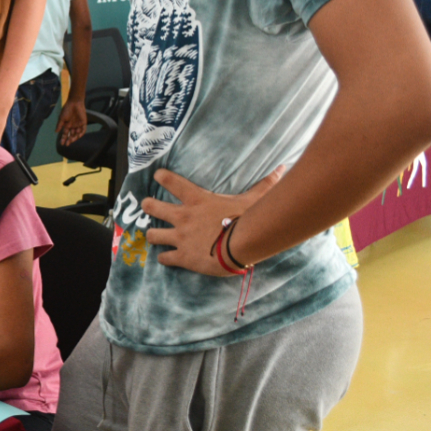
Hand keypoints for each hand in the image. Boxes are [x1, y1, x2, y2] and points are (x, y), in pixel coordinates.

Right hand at [56, 99, 87, 145]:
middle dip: (69, 140)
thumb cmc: (67, 109)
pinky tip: (78, 136)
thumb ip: (60, 125)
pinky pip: (83, 130)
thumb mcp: (62, 118)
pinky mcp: (83, 123)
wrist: (74, 103)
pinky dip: (81, 133)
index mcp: (67, 125)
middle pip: (71, 135)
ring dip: (74, 137)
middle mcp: (73, 126)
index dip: (63, 139)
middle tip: (67, 143)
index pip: (65, 134)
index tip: (61, 143)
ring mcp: (78, 125)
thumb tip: (56, 131)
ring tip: (71, 140)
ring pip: (77, 133)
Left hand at [142, 167, 284, 276]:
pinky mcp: (182, 256)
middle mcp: (183, 216)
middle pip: (152, 206)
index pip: (172, 181)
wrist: (242, 244)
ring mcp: (180, 237)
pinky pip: (165, 258)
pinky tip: (165, 259)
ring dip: (152, 235)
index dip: (162, 177)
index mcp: (197, 200)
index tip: (157, 175)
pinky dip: (164, 259)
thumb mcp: (255, 199)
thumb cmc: (248, 218)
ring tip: (153, 235)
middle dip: (148, 206)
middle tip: (147, 205)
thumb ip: (265, 184)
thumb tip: (283, 170)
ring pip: (153, 234)